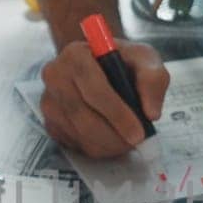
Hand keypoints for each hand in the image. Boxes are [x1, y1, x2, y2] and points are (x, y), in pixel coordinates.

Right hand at [39, 39, 169, 157]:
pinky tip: (112, 139)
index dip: (117, 113)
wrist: (101, 66)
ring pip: (80, 134)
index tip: (138, 132)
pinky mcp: (51, 123)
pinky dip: (98, 148)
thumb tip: (151, 113)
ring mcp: (49, 101)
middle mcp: (55, 76)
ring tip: (128, 140)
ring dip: (108, 144)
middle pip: (83, 116)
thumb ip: (152, 80)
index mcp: (75, 54)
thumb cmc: (122, 62)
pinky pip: (75, 144)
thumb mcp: (144, 59)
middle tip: (137, 142)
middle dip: (114, 135)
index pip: (93, 88)